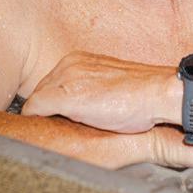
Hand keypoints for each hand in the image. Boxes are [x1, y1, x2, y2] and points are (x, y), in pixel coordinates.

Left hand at [20, 50, 178, 133]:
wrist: (158, 94)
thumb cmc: (142, 95)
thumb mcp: (111, 86)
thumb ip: (93, 90)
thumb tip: (87, 106)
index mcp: (79, 59)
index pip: (50, 84)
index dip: (54, 105)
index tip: (59, 118)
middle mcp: (69, 64)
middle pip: (40, 92)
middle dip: (48, 111)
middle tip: (59, 128)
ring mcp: (66, 79)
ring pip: (36, 101)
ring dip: (43, 117)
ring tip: (54, 131)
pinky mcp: (65, 97)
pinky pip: (34, 109)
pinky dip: (35, 122)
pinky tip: (45, 132)